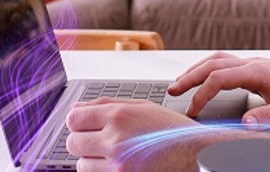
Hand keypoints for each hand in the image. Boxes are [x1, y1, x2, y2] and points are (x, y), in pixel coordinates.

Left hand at [65, 98, 203, 170]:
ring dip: (92, 161)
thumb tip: (78, 106)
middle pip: (73, 142)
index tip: (85, 125)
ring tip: (115, 156)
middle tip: (101, 141)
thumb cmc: (172, 132)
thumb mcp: (143, 107)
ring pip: (81, 165)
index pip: (73, 118)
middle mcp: (115, 141)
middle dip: (83, 142)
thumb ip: (106, 104)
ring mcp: (118, 166)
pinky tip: (119, 166)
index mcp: (120, 116)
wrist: (196, 156)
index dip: (78, 122)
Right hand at [169, 52, 269, 125]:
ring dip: (196, 69)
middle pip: (212, 64)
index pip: (219, 78)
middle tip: (172, 90)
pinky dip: (208, 68)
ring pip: (216, 60)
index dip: (202, 94)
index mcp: (256, 71)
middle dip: (189, 77)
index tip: (193, 111)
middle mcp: (250, 63)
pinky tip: (203, 77)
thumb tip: (244, 123)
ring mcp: (251, 63)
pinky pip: (224, 62)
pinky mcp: (253, 67)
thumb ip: (267, 117)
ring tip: (180, 82)